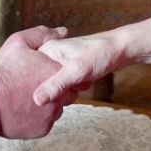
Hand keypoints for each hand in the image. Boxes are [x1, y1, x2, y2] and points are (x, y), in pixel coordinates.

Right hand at [0, 25, 73, 138]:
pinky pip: (45, 123)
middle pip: (65, 94)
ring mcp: (51, 114)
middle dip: (53, 89)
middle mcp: (58, 96)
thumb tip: (63, 32)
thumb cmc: (1, 70)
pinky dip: (37, 118)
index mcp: (56, 73)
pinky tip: (23, 108)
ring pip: (54, 109)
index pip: (69, 74)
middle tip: (31, 85)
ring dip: (46, 105)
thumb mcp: (19, 43)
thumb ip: (43, 35)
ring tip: (24, 97)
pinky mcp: (43, 129)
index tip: (41, 73)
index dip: (55, 73)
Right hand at [33, 18, 150, 105]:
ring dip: (68, 91)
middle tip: (75, 80)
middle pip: (42, 85)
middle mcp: (48, 57)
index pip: (30, 76)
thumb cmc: (99, 53)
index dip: (41, 87)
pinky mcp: (67, 72)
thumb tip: (36, 100)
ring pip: (53, 89)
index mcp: (44, 51)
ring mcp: (57, 65)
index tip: (60, 85)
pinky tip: (83, 83)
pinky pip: (63, 88)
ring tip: (81, 79)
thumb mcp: (76, 70)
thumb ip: (56, 85)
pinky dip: (73, 90)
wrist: (120, 49)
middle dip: (58, 90)